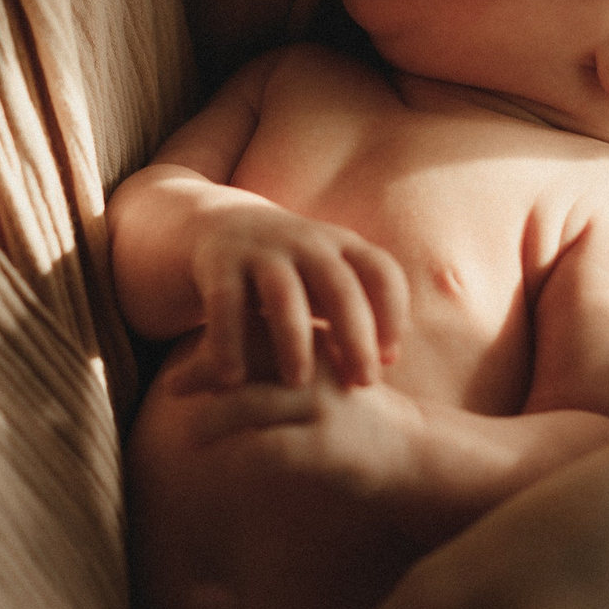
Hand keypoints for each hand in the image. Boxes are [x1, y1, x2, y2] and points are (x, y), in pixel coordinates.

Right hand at [185, 203, 404, 388]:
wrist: (216, 225)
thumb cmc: (288, 271)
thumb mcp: (325, 281)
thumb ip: (359, 315)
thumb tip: (388, 360)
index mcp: (340, 244)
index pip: (381, 272)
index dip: (393, 315)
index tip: (388, 359)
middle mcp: (304, 241)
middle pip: (340, 287)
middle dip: (356, 337)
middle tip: (364, 383)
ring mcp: (260, 249)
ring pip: (284, 297)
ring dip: (295, 342)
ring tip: (297, 383)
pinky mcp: (218, 262)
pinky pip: (225, 305)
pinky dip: (228, 343)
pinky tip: (232, 379)